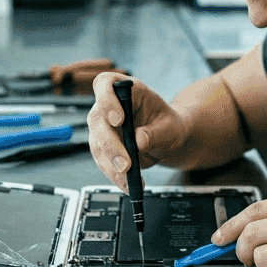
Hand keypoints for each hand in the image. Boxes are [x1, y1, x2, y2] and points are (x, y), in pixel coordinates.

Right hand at [87, 72, 190, 189]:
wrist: (166, 139)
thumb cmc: (167, 124)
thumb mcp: (169, 126)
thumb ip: (155, 132)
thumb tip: (139, 141)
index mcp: (126, 89)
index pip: (105, 83)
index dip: (107, 100)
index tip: (118, 119)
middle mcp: (108, 106)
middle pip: (97, 120)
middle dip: (111, 144)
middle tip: (126, 163)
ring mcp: (102, 127)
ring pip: (96, 144)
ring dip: (111, 164)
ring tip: (128, 178)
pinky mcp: (102, 146)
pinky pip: (102, 161)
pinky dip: (113, 174)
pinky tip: (126, 183)